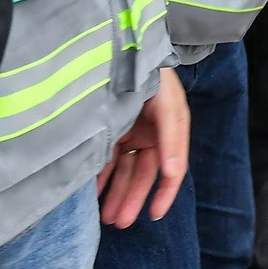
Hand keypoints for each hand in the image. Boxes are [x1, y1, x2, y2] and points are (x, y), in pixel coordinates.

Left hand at [97, 67, 188, 227]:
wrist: (123, 45)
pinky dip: (102, 176)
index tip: (155, 214)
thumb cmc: (150, 73)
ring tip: (106, 218)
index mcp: (170, 126)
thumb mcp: (167, 102)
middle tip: (120, 223)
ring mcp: (130, 130)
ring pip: (125, 169)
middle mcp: (151, 131)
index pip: (170, 166)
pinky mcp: (111, 129)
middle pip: (144, 172)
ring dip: (117, 193)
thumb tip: (174, 172)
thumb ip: (171, 136)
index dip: (164, 191)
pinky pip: (108, 159)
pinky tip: (93, 194)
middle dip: (133, 198)